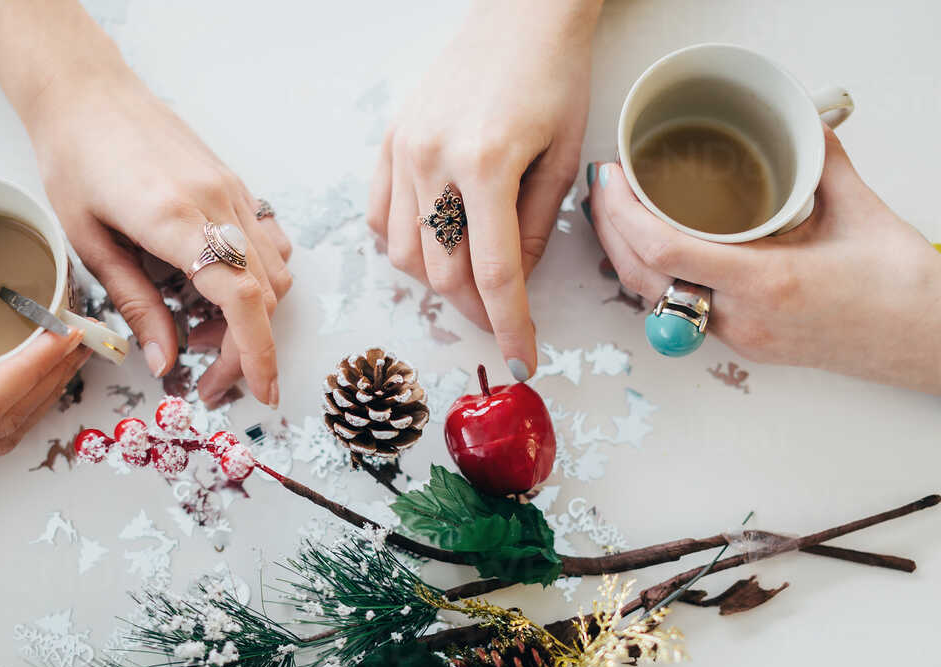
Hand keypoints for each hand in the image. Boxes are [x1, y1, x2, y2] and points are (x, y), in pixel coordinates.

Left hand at [26, 68, 291, 407]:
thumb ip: (135, 304)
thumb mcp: (89, 241)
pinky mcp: (235, 186)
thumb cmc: (74, 159)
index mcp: (174, 219)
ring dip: (251, 317)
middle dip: (245, 350)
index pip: (241, 297)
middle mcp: (218, 203)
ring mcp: (233, 192)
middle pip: (263, 296)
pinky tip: (218, 289)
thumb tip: (164, 362)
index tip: (262, 392)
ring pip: (274, 273)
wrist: (86, 91)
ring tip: (201, 334)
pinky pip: (268, 243)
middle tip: (206, 380)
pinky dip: (258, 280)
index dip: (257, 352)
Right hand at [368, 0, 601, 380]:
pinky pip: (379, 218)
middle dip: (475, 308)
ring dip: (438, 280)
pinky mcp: (388, 142)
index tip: (520, 359)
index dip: (509, 324)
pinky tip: (433, 244)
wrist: (520, 15)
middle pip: (443, 273)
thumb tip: (515, 283)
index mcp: (486, 163)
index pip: (494, 273)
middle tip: (502, 317)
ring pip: (403, 254)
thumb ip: (536, 228)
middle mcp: (432, 160)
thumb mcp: (561, 156)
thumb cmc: (553, 76)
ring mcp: (402, 151)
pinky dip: (403, 245)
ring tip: (470, 276)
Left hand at [587, 129, 940, 399]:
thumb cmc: (905, 287)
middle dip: (610, 231)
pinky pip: (682, 311)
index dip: (623, 215)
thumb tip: (796, 122)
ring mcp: (741, 337)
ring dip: (627, 257)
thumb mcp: (862, 209)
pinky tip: (655, 247)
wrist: (932, 345)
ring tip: (618, 211)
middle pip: (644, 280)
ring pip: (656, 301)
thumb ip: (821, 161)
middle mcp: (744, 318)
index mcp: (768, 283)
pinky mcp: (746, 345)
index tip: (612, 180)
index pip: (665, 253)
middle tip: (604, 187)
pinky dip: (658, 278)